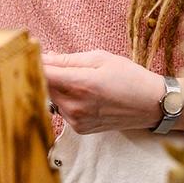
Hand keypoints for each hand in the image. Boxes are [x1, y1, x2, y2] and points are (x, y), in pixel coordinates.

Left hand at [42, 50, 166, 134]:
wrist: (151, 104)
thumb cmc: (129, 76)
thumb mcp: (100, 58)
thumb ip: (68, 59)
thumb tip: (44, 56)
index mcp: (81, 84)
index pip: (42, 73)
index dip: (34, 61)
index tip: (32, 53)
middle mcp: (76, 106)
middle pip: (43, 87)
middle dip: (46, 74)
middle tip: (57, 63)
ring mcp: (77, 120)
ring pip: (51, 100)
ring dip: (56, 89)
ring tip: (77, 80)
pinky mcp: (80, 129)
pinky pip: (62, 111)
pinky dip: (66, 101)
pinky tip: (83, 95)